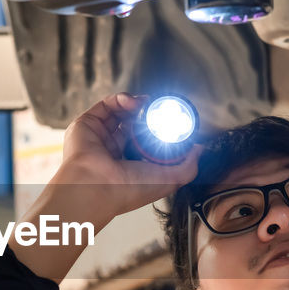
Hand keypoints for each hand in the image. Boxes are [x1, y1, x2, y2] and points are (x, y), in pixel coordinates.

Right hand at [57, 93, 202, 219]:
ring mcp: (101, 136)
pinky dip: (121, 99)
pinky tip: (132, 102)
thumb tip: (199, 149)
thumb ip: (189, 166)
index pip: (147, 140)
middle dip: (148, 114)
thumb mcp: (170, 181)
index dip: (159, 129)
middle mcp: (115, 150)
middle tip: (159, 110)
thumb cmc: (127, 190)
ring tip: (146, 104)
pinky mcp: (89, 124)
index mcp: (131, 165)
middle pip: (134, 122)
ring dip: (137, 104)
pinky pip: (107, 105)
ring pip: (121, 111)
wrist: (97, 185)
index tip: (171, 121)